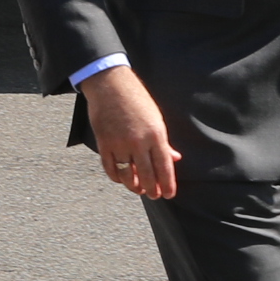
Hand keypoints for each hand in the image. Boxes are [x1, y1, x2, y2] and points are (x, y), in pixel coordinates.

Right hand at [83, 65, 178, 201]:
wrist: (110, 85)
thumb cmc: (137, 99)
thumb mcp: (156, 118)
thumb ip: (164, 141)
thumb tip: (174, 158)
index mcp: (155, 134)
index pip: (164, 166)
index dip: (167, 184)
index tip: (168, 194)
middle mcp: (138, 142)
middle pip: (147, 175)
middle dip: (152, 189)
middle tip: (154, 195)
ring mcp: (120, 143)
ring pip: (128, 175)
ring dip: (134, 186)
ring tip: (139, 190)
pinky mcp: (104, 143)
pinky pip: (111, 168)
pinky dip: (117, 177)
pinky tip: (122, 179)